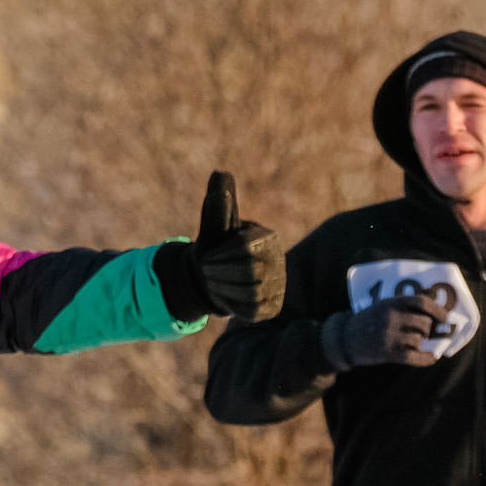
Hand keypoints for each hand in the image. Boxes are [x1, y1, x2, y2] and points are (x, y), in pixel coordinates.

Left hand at [181, 171, 284, 320]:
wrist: (211, 280)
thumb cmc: (213, 249)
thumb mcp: (212, 228)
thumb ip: (217, 206)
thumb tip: (220, 173)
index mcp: (266, 237)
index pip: (245, 248)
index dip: (220, 255)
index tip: (207, 257)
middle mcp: (278, 259)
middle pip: (250, 271)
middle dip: (220, 273)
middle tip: (208, 272)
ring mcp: (278, 284)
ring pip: (251, 292)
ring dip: (223, 289)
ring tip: (215, 283)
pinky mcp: (272, 307)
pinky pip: (251, 311)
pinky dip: (231, 305)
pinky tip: (226, 297)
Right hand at [321, 296, 441, 369]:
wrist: (344, 338)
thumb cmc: (369, 321)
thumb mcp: (384, 305)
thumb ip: (406, 304)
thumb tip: (436, 300)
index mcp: (392, 303)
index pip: (422, 302)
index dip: (438, 310)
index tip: (445, 318)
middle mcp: (391, 318)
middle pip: (424, 323)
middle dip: (427, 330)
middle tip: (424, 333)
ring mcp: (389, 336)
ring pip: (419, 340)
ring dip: (420, 343)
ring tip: (414, 343)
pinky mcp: (387, 353)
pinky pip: (414, 357)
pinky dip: (426, 359)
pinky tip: (430, 358)